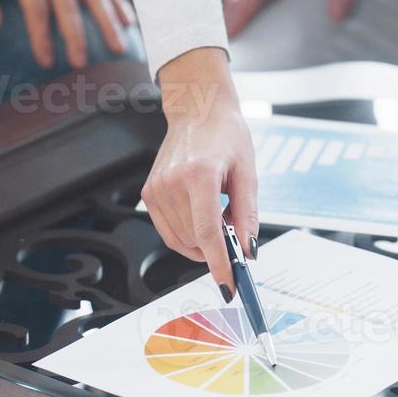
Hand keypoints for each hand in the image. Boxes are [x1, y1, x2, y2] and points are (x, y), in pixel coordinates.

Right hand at [141, 48, 258, 294]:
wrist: (198, 111)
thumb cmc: (226, 135)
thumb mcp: (248, 173)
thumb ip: (248, 216)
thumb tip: (248, 252)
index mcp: (199, 175)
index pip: (208, 233)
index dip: (219, 264)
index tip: (229, 285)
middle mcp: (172, 183)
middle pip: (194, 240)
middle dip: (217, 249)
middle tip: (234, 236)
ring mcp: (156, 188)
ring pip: (180, 240)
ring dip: (202, 242)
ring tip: (218, 216)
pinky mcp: (149, 193)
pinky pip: (168, 231)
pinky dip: (187, 235)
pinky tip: (201, 216)